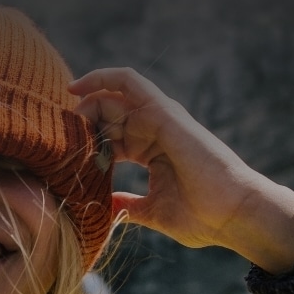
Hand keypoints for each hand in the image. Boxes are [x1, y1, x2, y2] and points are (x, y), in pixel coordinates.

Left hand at [70, 67, 293, 273]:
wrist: (236, 215)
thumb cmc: (205, 216)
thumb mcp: (153, 212)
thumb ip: (129, 205)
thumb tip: (106, 209)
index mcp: (151, 151)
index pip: (109, 135)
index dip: (83, 140)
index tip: (59, 155)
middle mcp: (154, 130)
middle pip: (106, 114)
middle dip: (79, 122)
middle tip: (57, 140)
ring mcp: (160, 119)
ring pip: (112, 97)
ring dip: (85, 103)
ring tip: (65, 119)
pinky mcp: (164, 113)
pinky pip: (129, 81)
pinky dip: (102, 78)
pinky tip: (78, 88)